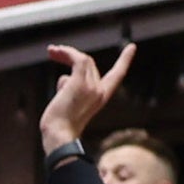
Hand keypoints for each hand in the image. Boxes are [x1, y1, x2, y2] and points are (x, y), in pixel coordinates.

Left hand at [39, 40, 134, 157]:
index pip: (117, 76)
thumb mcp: (69, 106)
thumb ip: (72, 91)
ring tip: (52, 50)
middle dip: (72, 57)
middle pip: (90, 65)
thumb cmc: (59, 127)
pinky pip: (78, 59)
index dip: (124, 61)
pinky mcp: (80, 83)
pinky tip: (55, 50)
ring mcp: (91, 86)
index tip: (132, 47)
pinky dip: (67, 52)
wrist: (59, 136)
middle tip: (54, 52)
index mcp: (101, 98)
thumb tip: (63, 78)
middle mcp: (100, 91)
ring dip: (67, 53)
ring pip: (83, 60)